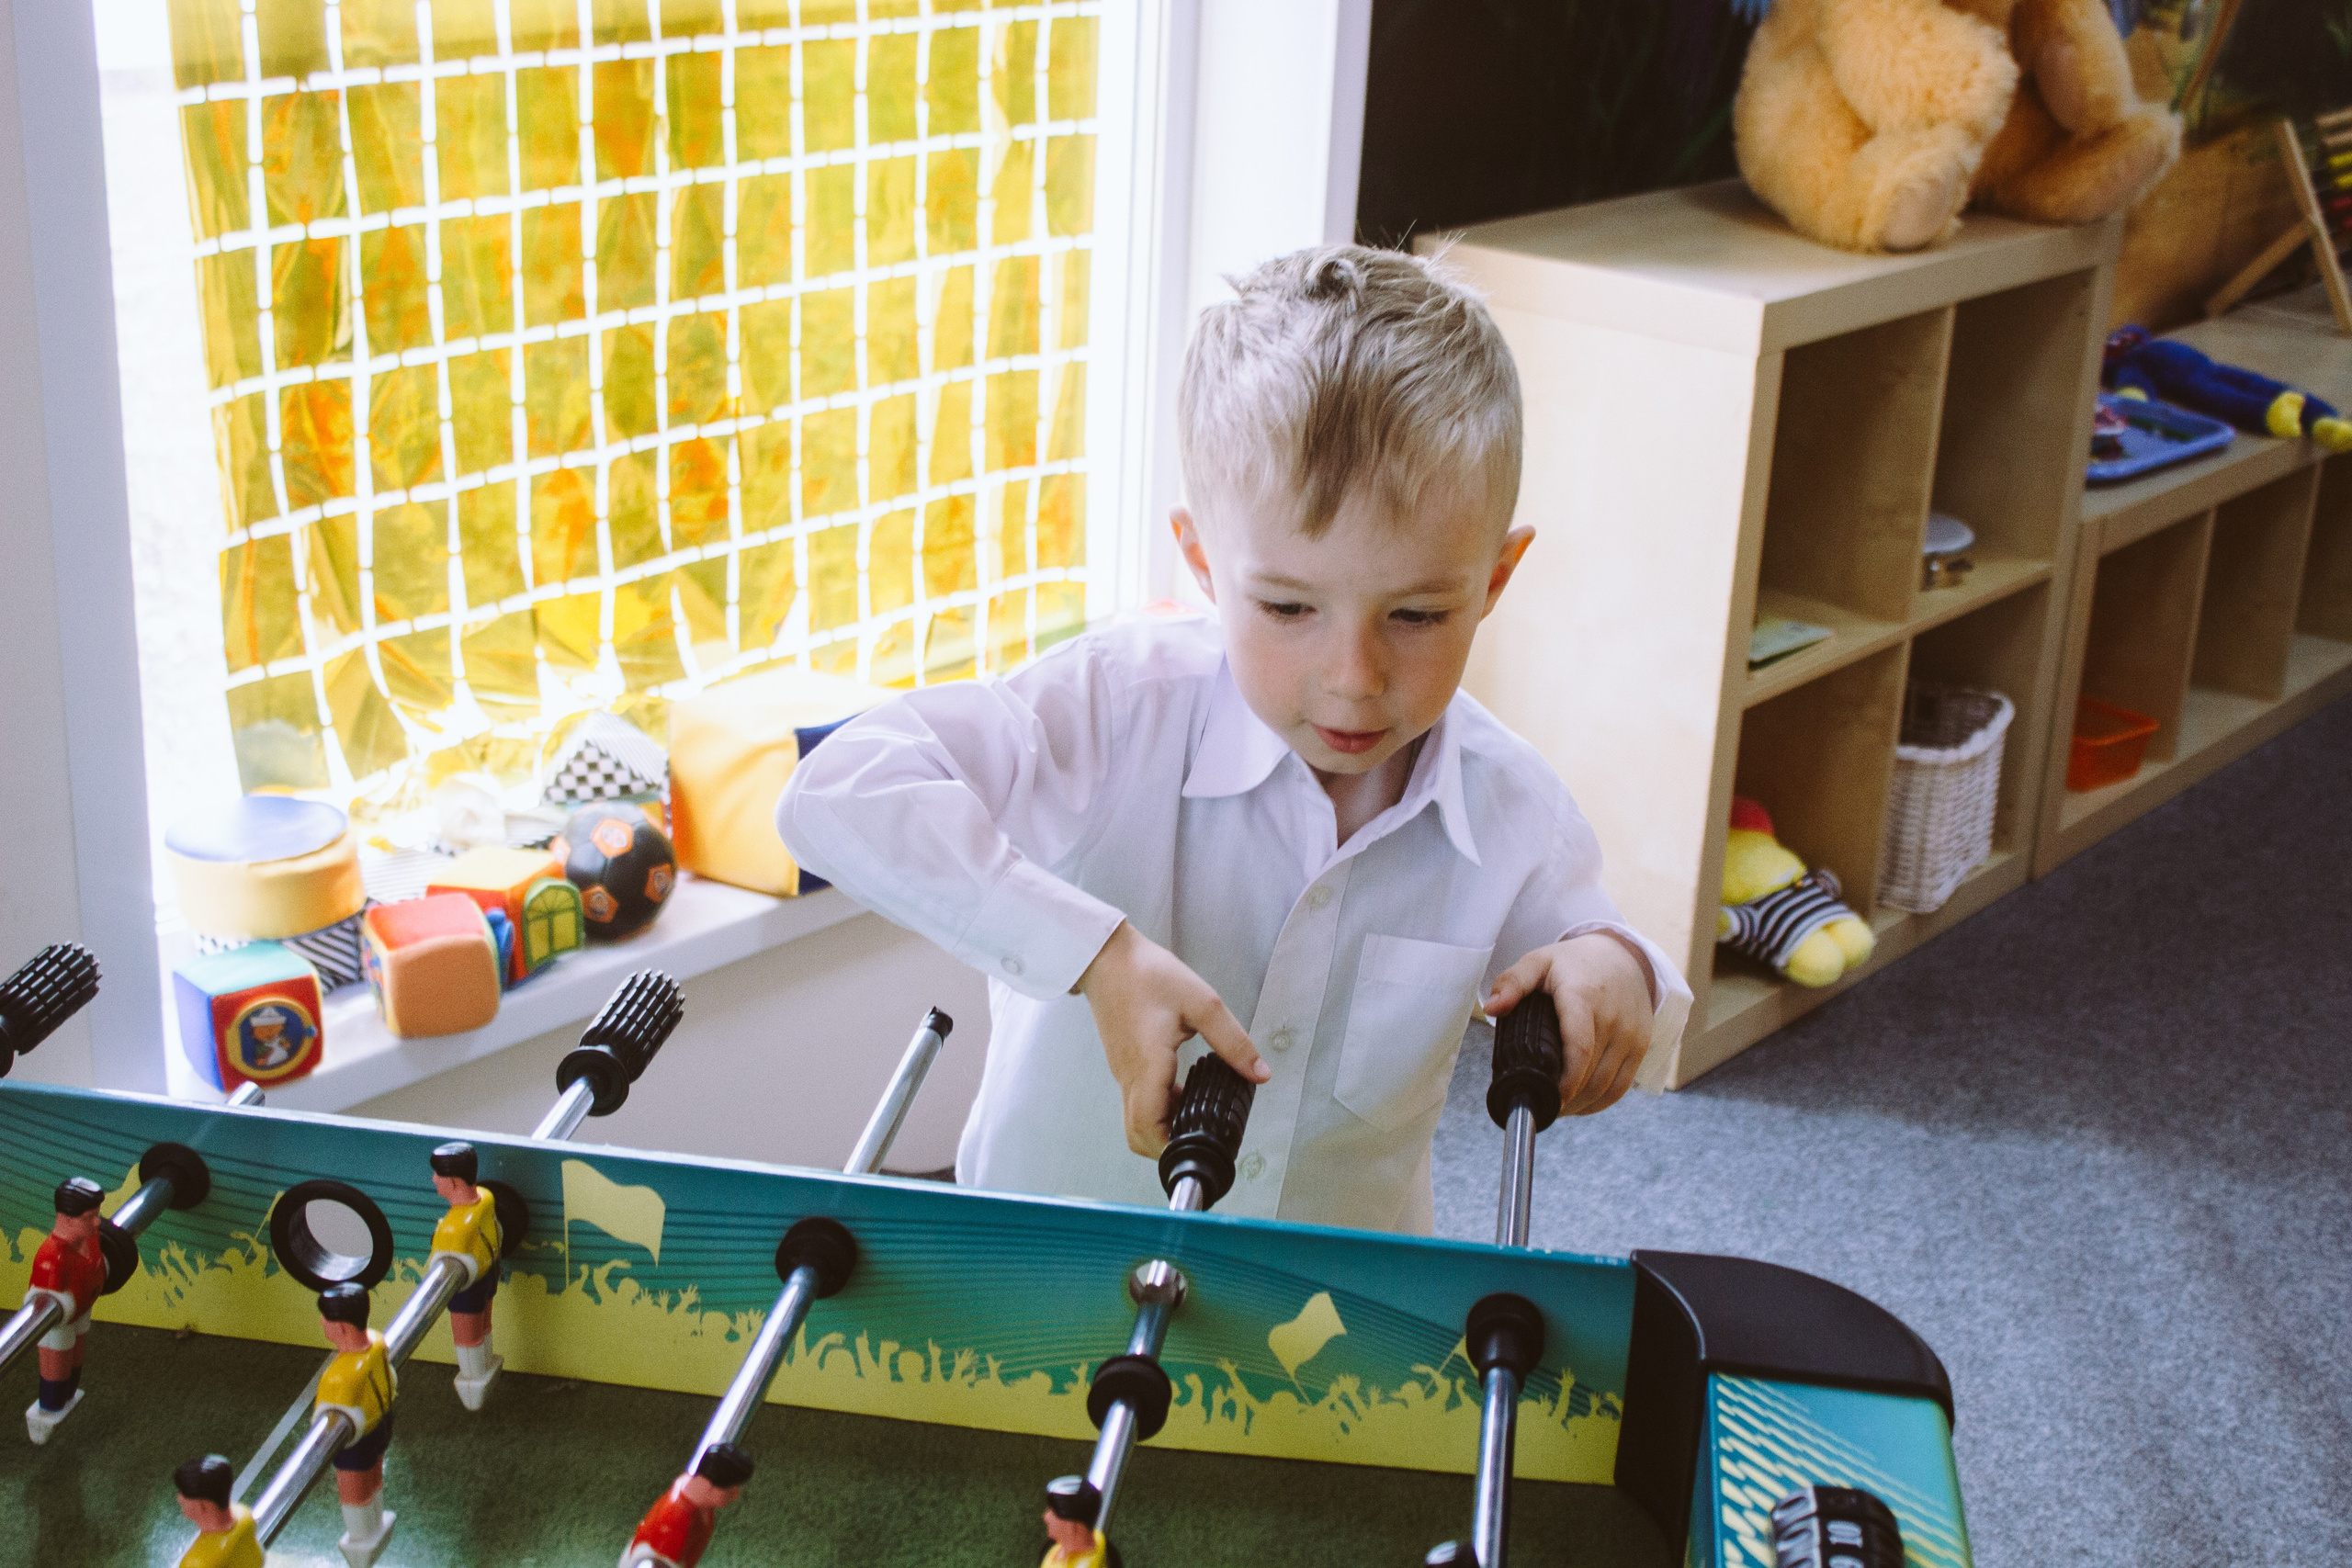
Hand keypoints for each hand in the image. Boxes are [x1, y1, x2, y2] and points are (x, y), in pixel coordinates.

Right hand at [1074, 922, 1268, 1156]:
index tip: (1201, 1146)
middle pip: (1137, 1135)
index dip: (1171, 1147)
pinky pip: (1137, 1101)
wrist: (1107, 957)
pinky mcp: (1122, 1064)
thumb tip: (1260, 1074)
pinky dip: (1157, 1109)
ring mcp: (1122, 1072)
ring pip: (1135, 1120)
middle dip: (1167, 1146)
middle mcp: (1129, 1076)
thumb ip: (1233, 1042)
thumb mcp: (1202, 1003)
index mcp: (1148, 1065)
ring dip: (1163, 1127)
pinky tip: (1182, 1091)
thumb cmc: (1148, 975)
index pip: (1149, 1128)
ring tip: (1198, 1113)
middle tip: (1202, 1135)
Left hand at [1483, 932, 1652, 1116]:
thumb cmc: (1572, 963)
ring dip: (1582, 1106)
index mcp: (1584, 997)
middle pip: (1592, 1075)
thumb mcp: (1538, 962)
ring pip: (1608, 1086)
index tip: (1545, 1098)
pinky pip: (1623, 1085)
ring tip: (1557, 1109)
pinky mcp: (1641, 1045)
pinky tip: (1581, 1105)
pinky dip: (1601, 1102)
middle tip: (1540, 1107)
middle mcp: (1613, 1018)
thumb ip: (1513, 982)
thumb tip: (1492, 1009)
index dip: (1565, 1081)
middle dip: (1566, 1100)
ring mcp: (1631, 1034)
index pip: (1579, 1048)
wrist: (1622, 956)